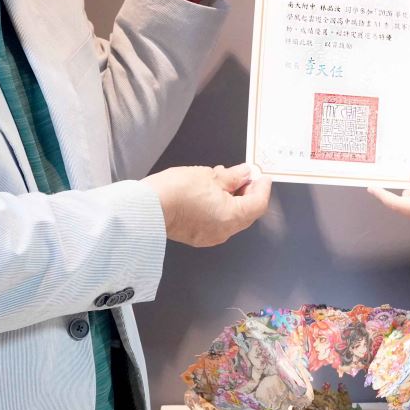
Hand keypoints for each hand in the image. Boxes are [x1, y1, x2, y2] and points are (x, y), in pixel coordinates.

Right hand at [142, 163, 272, 246]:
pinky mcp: (197, 236)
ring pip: (231, 217)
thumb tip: (244, 173)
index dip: (262, 188)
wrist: (148, 206)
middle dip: (247, 193)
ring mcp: (210, 236)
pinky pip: (217, 222)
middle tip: (244, 175)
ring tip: (223, 180)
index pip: (258, 204)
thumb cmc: (176, 191)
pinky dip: (220, 208)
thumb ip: (233, 176)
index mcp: (232, 217)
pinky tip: (211, 193)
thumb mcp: (210, 176)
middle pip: (246, 213)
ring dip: (232, 200)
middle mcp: (223, 231)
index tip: (260, 176)